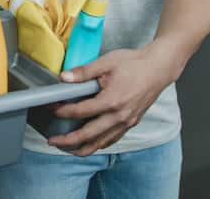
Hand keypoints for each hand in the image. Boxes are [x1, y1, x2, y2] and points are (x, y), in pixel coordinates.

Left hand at [47, 44, 179, 155]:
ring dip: (82, 148)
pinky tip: (88, 143)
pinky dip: (98, 144)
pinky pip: (111, 140)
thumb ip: (84, 72)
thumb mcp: (107, 62)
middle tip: (52, 141)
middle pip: (88, 136)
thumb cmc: (134, 63)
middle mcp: (119, 116)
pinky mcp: (131, 124)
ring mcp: (126, 122)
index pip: (80, 111)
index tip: (50, 108)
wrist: (158, 68)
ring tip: (66, 148)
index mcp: (112, 101)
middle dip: (67, 141)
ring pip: (100, 143)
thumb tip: (64, 78)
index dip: (62, 111)